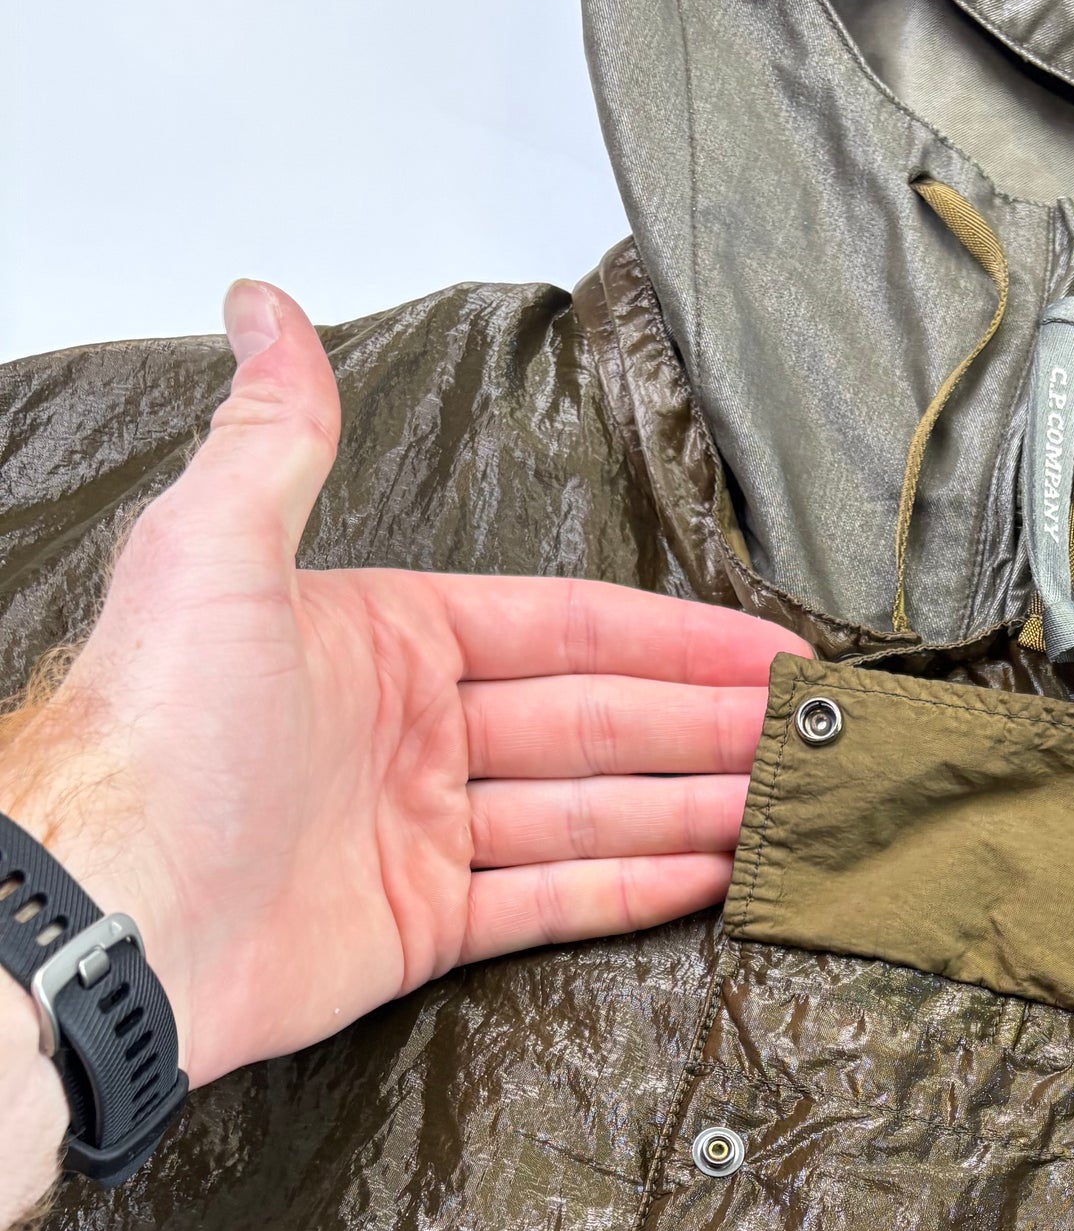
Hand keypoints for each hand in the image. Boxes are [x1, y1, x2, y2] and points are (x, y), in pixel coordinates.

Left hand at [0, 281, 806, 1230]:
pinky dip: (631, 886)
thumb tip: (268, 304)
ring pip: (588, 810)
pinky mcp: (421, 926)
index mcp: (383, 640)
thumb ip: (278, 437)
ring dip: (689, 803)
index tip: (760, 649)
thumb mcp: (213, 548)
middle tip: (805, 732)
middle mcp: (410, 733)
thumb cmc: (155, 730)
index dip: (668, 637)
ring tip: (784, 801)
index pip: (562, 629)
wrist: (110, 907)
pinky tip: (708, 871)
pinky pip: (550, 896)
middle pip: (593, 721)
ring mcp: (422, 833)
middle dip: (703, 724)